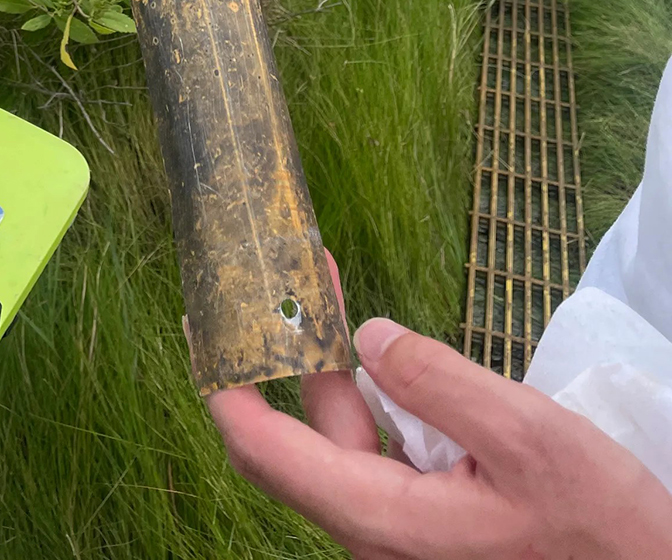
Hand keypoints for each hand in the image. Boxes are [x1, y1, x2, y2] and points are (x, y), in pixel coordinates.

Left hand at [207, 291, 671, 558]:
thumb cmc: (601, 529)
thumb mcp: (530, 439)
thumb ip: (441, 383)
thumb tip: (370, 337)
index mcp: (389, 525)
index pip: (273, 457)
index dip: (229, 393)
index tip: (202, 331)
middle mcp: (381, 540)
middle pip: (307, 440)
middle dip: (291, 352)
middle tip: (287, 271)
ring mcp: (403, 540)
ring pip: (343, 446)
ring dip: (333, 367)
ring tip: (326, 287)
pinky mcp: (428, 533)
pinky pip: (378, 459)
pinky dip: (369, 398)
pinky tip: (377, 352)